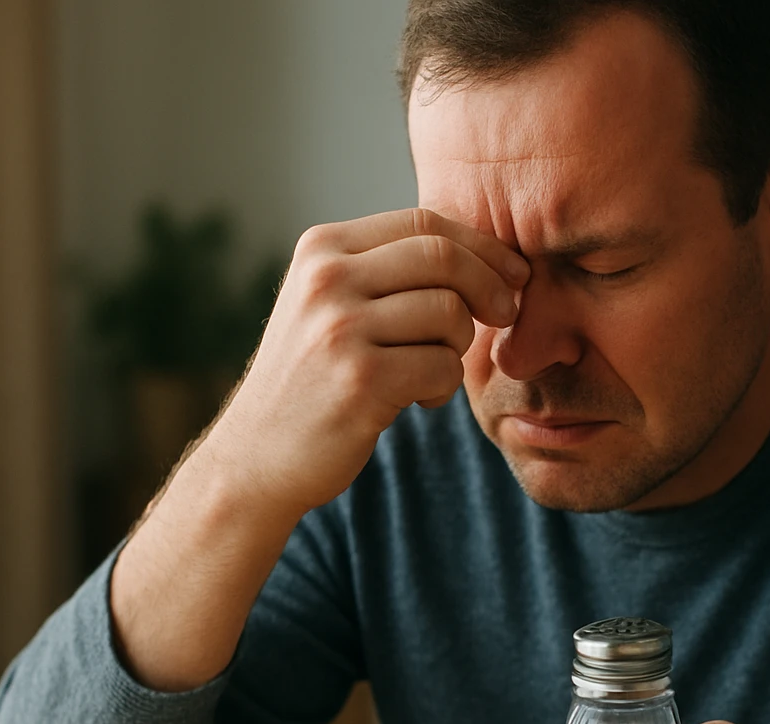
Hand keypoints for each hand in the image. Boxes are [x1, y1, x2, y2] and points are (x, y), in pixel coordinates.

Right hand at [210, 207, 530, 515]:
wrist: (257, 456)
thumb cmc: (313, 378)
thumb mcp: (332, 304)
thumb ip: (389, 270)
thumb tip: (490, 253)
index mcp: (321, 249)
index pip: (423, 221)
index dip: (482, 245)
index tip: (512, 273)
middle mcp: (325, 280)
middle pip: (443, 257)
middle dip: (490, 286)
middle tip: (505, 314)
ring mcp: (340, 329)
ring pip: (450, 313)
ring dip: (459, 346)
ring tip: (432, 371)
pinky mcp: (361, 381)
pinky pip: (443, 367)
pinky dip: (445, 386)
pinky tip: (418, 400)